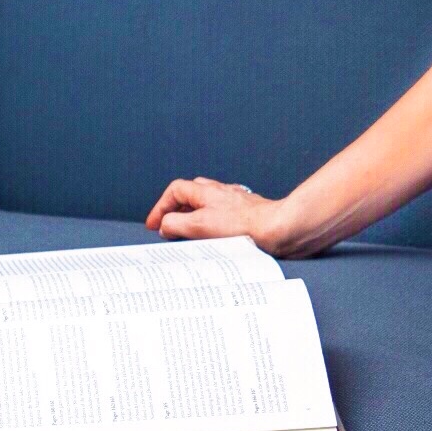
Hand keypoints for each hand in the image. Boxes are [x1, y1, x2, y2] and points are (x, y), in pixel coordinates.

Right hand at [145, 176, 307, 254]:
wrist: (278, 229)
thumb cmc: (244, 226)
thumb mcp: (200, 225)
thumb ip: (176, 224)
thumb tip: (165, 225)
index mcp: (206, 191)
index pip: (175, 190)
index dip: (161, 206)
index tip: (154, 224)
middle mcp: (221, 193)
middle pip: (191, 195)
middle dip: (176, 210)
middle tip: (169, 228)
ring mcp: (235, 203)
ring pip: (208, 206)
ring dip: (195, 219)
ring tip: (189, 237)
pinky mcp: (247, 216)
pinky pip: (223, 218)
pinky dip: (213, 226)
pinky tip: (216, 240)